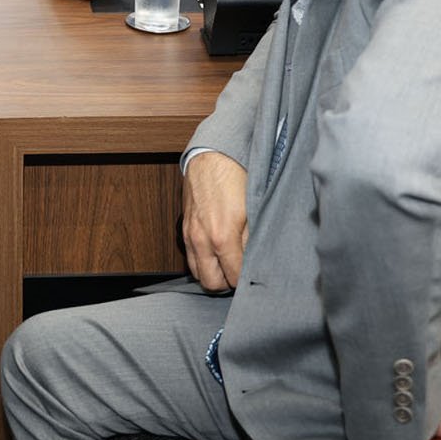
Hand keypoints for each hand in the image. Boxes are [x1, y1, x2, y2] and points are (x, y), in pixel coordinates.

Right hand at [181, 151, 248, 291]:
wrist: (212, 155)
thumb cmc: (235, 177)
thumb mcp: (254, 210)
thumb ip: (253, 240)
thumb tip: (256, 261)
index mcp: (222, 236)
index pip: (234, 277)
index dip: (246, 281)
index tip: (254, 277)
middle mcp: (202, 240)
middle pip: (211, 284)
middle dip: (227, 283)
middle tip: (240, 274)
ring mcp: (190, 235)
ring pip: (197, 274)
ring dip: (212, 274)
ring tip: (228, 266)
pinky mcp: (184, 229)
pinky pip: (190, 258)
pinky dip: (202, 262)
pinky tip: (215, 253)